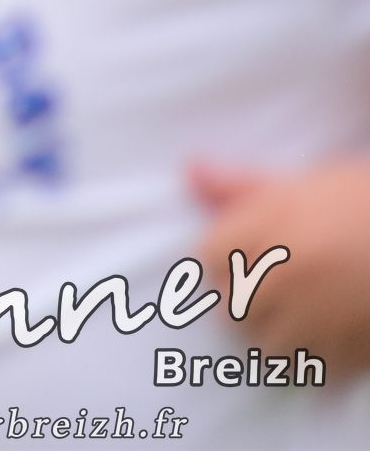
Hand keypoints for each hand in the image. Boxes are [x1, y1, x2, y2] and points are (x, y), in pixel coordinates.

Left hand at [190, 157, 369, 371]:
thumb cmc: (366, 200)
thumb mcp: (305, 182)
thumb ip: (242, 185)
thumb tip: (191, 172)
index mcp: (265, 230)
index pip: (206, 259)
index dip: (219, 261)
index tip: (236, 262)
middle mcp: (283, 276)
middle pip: (232, 310)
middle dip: (243, 304)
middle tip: (266, 296)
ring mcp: (317, 316)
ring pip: (270, 347)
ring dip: (277, 338)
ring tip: (296, 322)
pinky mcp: (353, 350)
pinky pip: (318, 372)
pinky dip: (318, 364)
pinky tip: (329, 344)